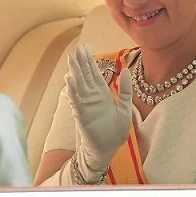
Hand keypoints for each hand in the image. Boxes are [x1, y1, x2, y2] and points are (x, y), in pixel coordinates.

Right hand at [66, 44, 132, 177]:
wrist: (107, 150)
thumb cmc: (115, 132)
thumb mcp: (125, 108)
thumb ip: (124, 90)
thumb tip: (125, 70)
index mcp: (102, 93)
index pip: (94, 72)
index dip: (89, 59)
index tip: (85, 46)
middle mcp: (92, 96)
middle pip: (84, 75)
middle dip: (81, 61)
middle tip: (77, 47)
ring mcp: (85, 104)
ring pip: (78, 84)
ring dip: (74, 71)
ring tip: (70, 58)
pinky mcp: (81, 114)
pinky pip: (75, 100)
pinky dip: (72, 89)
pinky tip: (69, 79)